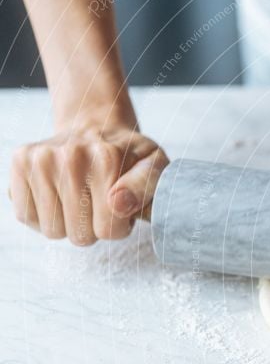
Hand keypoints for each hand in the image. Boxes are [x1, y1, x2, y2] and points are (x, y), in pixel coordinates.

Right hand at [9, 125, 168, 244]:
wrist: (96, 127)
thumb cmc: (129, 156)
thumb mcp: (155, 166)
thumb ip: (147, 186)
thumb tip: (118, 204)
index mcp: (107, 158)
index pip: (108, 230)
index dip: (119, 227)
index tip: (122, 208)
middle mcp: (69, 156)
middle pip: (79, 235)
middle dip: (94, 227)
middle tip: (100, 202)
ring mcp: (40, 158)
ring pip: (52, 231)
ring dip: (69, 224)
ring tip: (81, 198)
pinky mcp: (20, 162)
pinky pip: (26, 216)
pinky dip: (43, 216)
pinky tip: (59, 197)